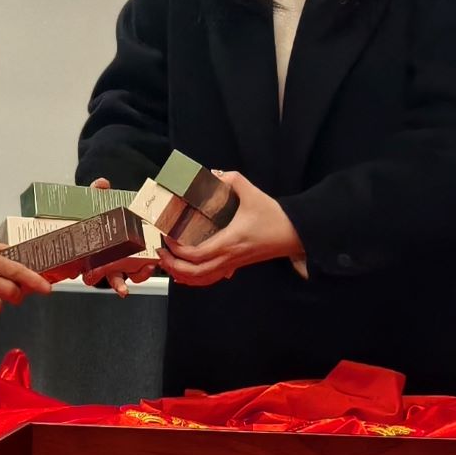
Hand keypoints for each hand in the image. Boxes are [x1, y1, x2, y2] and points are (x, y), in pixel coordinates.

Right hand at [80, 175, 155, 292]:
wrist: (110, 213)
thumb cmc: (99, 215)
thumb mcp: (94, 202)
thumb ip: (96, 192)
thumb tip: (101, 184)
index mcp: (96, 253)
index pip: (89, 270)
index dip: (89, 276)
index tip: (89, 276)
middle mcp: (109, 261)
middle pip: (111, 278)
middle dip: (118, 284)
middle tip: (122, 288)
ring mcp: (125, 262)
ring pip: (131, 276)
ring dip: (139, 275)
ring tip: (147, 268)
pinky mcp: (140, 258)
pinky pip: (144, 268)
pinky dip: (148, 267)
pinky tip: (153, 262)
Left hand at [158, 167, 303, 287]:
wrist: (294, 234)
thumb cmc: (274, 217)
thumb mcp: (252, 193)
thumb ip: (232, 180)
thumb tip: (214, 174)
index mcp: (229, 241)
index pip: (196, 254)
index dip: (177, 249)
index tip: (168, 236)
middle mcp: (229, 257)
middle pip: (194, 273)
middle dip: (172, 265)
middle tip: (161, 251)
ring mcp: (232, 264)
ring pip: (201, 280)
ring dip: (181, 274)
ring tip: (168, 262)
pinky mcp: (236, 266)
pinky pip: (211, 279)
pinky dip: (195, 279)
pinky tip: (185, 274)